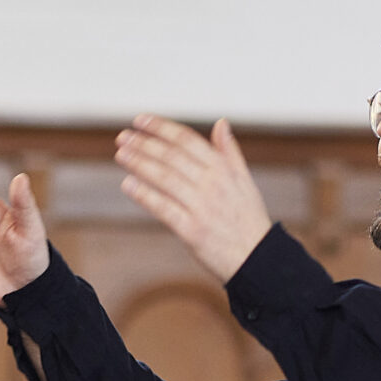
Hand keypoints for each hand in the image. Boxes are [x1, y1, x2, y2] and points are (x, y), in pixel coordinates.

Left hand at [112, 116, 273, 282]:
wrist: (258, 259)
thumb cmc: (249, 220)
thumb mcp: (245, 181)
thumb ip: (230, 152)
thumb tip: (221, 123)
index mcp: (224, 170)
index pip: (187, 140)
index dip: (161, 128)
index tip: (140, 120)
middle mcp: (212, 185)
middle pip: (172, 156)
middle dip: (144, 144)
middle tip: (123, 137)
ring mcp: (202, 208)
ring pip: (165, 179)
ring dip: (140, 164)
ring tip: (121, 155)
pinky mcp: (192, 231)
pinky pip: (164, 208)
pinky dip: (145, 195)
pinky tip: (128, 185)